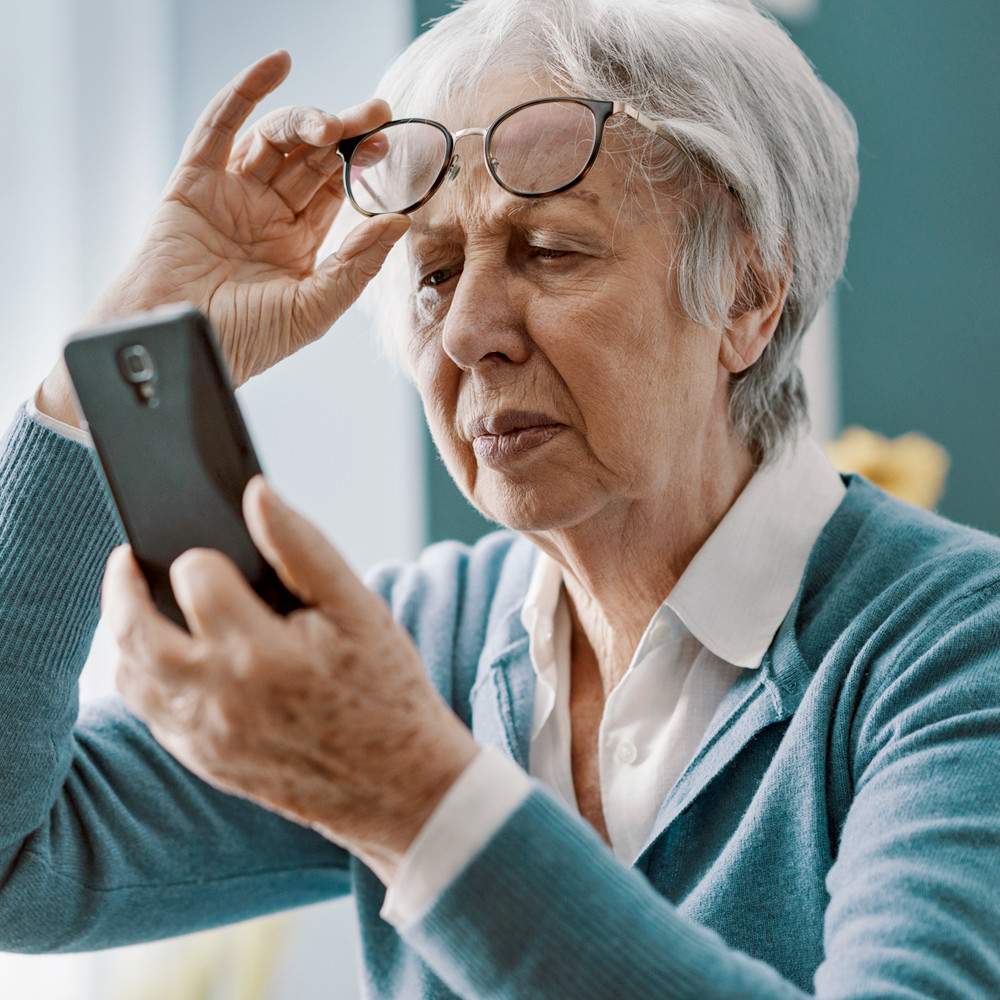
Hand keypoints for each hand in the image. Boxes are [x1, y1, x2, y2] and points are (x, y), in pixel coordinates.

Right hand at [40, 50, 408, 426]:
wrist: (184, 345)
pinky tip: (277, 65)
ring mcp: (231, 194)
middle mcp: (266, 213)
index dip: (363, 165)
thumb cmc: (246, 339)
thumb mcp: (315, 307)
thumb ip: (357, 264)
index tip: (391, 147)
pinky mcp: (194, 182)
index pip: (335, 189)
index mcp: (297, 243)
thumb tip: (400, 220)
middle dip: (344, 133)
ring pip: (274, 140)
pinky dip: (245, 92)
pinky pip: (219, 127)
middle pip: (310, 158)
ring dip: (306, 122)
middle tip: (375, 113)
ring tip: (333, 125)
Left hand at [102, 477, 478, 883]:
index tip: (213, 551)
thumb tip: (257, 493)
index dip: (203, 555)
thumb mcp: (359, 608)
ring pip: (131, 676)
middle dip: (122, 586)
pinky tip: (162, 652)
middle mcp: (220, 698)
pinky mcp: (203, 761)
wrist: (398, 785)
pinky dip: (141, 674)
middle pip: (135, 630)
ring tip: (138, 599)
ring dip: (123, 632)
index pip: (195, 578)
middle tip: (128, 559)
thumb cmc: (385, 689)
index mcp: (261, 653)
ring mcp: (205, 736)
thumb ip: (302, 546)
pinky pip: (148, 712)